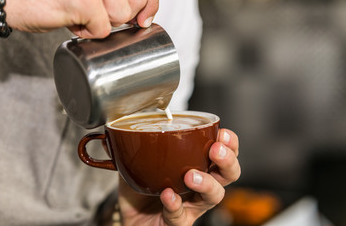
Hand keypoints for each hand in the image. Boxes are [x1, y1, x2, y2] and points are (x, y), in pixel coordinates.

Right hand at [0, 0, 159, 37]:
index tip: (145, 18)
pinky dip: (88, 33)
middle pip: (138, 1)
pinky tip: (73, 22)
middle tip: (98, 13)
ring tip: (83, 15)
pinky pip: (103, 30)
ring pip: (122, 16)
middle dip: (122, 16)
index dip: (151, 2)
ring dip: (103, 24)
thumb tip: (146, 15)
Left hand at [118, 129, 240, 225]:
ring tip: (191, 175)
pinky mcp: (178, 223)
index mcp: (197, 166)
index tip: (223, 134)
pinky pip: (181, 215)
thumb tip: (116, 131)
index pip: (223, 153)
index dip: (229, 144)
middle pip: (228, 175)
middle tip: (216, 150)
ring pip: (214, 197)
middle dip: (227, 161)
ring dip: (206, 183)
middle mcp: (200, 186)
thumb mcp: (139, 162)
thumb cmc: (143, 189)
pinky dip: (175, 204)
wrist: (131, 218)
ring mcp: (191, 206)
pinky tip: (168, 195)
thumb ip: (132, 145)